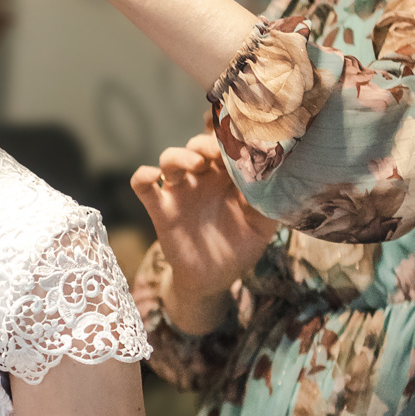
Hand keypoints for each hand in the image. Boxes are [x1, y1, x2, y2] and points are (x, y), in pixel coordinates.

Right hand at [130, 131, 276, 332]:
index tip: (241, 137)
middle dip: (206, 143)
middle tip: (219, 152)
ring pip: (170, 158)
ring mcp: (180, 191)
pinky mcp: (160, 208)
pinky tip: (151, 176)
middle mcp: (202, 177)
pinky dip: (142, 176)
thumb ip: (266, 201)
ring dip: (180, 155)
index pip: (225, 145)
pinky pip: (143, 185)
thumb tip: (272, 177)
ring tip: (197, 163)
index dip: (230, 136)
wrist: (214, 279)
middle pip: (197, 145)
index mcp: (228, 176)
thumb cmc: (240, 246)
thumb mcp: (261, 225)